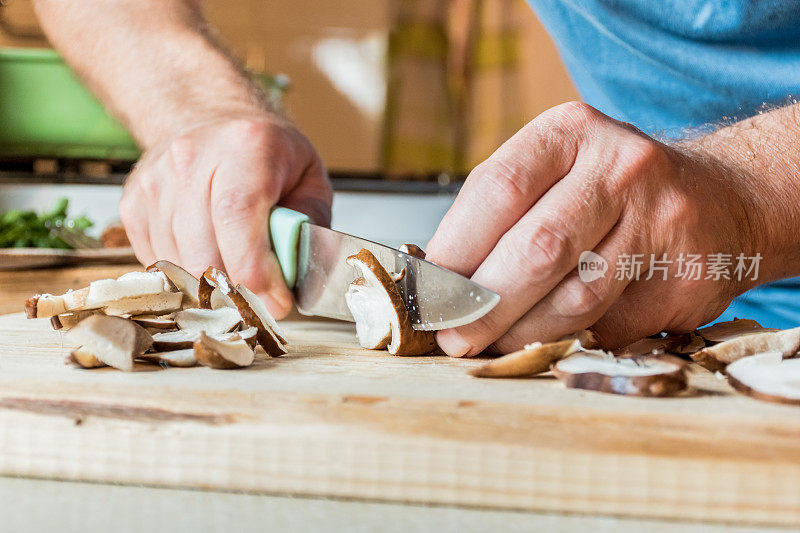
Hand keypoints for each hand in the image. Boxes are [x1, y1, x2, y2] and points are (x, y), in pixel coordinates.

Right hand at [120, 115, 331, 317]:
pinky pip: (156, 261)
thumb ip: (308, 228)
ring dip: (211, 285)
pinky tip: (208, 258)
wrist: (212, 121)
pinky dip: (185, 275)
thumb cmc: (267, 155)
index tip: (276, 303)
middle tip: (261, 301)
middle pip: (202, 250)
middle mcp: (191, 159)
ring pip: (177, 262)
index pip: (237, 216)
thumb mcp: (310, 181)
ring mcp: (156, 181)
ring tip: (237, 275)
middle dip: (235, 290)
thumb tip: (293, 279)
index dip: (255, 270)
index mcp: (245, 147)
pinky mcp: (133, 204)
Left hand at [426, 102, 771, 355]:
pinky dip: (573, 338)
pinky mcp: (688, 273)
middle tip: (454, 335)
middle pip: (538, 246)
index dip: (456, 248)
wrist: (719, 198)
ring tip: (494, 344)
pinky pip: (612, 323)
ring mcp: (663, 218)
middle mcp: (621, 166)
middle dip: (484, 304)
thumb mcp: (555, 173)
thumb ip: (501, 215)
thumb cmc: (610, 191)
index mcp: (570, 132)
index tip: (428, 290)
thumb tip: (438, 280)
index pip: (498, 188)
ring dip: (523, 332)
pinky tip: (556, 335)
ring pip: (576, 295)